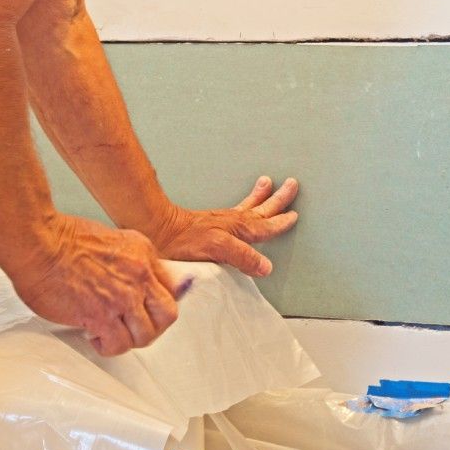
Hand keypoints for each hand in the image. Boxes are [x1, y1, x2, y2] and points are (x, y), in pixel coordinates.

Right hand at [6, 214, 190, 355]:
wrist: (39, 243)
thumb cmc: (63, 239)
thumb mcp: (113, 239)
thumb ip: (130, 261)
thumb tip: (135, 282)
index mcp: (142, 254)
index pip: (172, 288)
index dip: (159, 303)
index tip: (150, 309)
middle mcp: (138, 276)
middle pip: (167, 315)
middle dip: (153, 326)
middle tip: (135, 327)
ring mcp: (121, 297)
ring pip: (145, 335)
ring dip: (129, 339)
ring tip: (113, 334)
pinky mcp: (100, 316)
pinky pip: (118, 345)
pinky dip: (108, 347)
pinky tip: (96, 337)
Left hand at [149, 176, 299, 276]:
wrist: (156, 229)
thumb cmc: (182, 241)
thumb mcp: (217, 249)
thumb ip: (242, 257)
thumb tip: (265, 266)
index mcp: (237, 230)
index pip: (265, 227)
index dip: (280, 223)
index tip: (294, 216)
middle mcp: (232, 223)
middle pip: (261, 210)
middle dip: (277, 199)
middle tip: (292, 185)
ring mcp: (221, 221)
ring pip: (249, 207)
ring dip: (261, 197)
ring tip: (269, 183)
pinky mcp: (209, 223)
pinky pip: (236, 209)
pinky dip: (244, 204)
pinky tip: (242, 208)